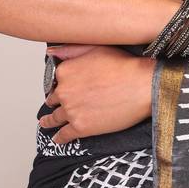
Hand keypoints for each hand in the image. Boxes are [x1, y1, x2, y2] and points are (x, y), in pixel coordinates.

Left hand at [39, 44, 155, 145]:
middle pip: (55, 99)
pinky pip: (64, 135)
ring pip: (55, 118)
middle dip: (56, 102)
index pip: (56, 80)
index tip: (64, 88)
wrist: (142, 86)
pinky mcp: (81, 127)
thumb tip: (51, 53)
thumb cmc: (124, 66)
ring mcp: (71, 111)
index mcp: (65, 71)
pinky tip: (58, 139)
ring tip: (46, 123)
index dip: (60, 85)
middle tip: (57, 105)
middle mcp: (64, 91)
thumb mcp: (95, 48)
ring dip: (50, 121)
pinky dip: (59, 138)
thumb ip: (70, 50)